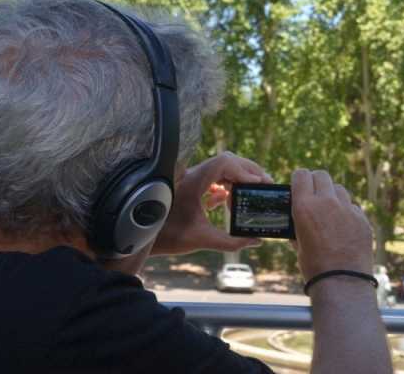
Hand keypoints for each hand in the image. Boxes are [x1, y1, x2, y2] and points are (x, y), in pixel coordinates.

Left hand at [151, 152, 271, 255]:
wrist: (138, 236)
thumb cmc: (166, 237)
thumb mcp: (202, 240)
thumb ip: (232, 242)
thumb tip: (256, 241)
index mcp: (193, 181)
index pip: (225, 163)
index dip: (245, 171)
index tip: (259, 185)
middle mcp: (191, 174)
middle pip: (226, 161)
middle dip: (247, 172)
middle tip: (264, 185)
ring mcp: (188, 178)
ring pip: (220, 168)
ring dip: (236, 179)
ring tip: (247, 195)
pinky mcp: (186, 185)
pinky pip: (211, 177)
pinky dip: (223, 185)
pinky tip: (224, 202)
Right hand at [290, 169, 373, 279]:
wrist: (342, 281)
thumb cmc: (315, 267)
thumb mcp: (298, 244)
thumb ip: (299, 226)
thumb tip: (299, 220)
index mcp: (305, 207)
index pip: (301, 175)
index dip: (299, 179)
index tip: (300, 186)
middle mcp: (327, 202)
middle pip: (322, 176)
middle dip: (316, 182)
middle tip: (315, 195)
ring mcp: (347, 209)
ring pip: (339, 190)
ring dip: (333, 196)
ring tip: (331, 212)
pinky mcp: (362, 218)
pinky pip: (353, 207)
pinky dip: (348, 212)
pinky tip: (345, 227)